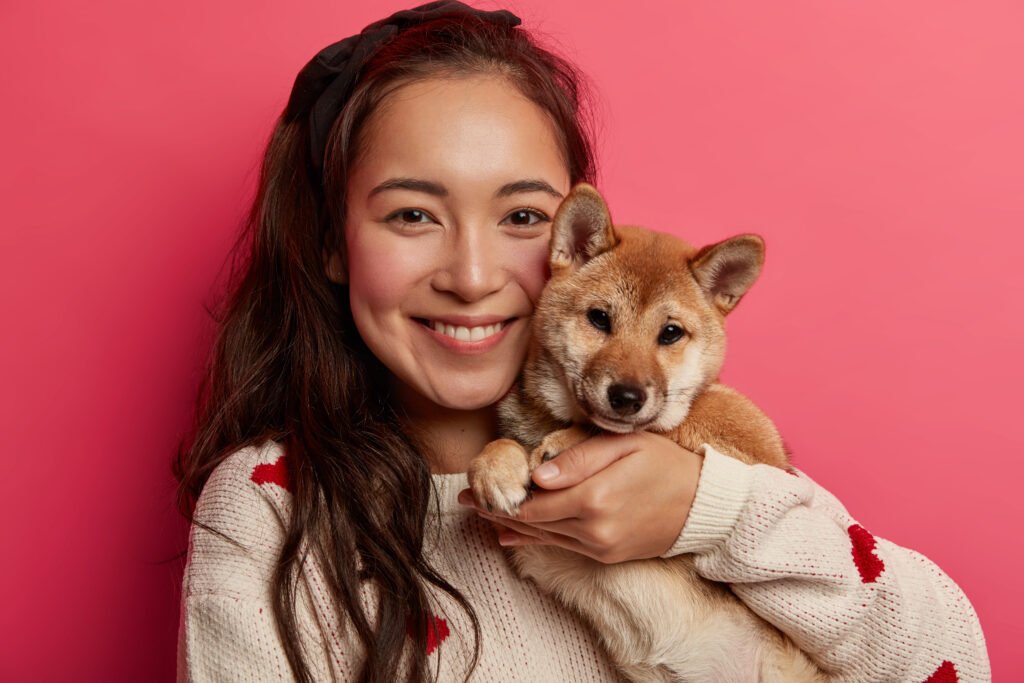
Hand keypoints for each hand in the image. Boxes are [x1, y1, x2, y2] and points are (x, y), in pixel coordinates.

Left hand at [457, 431, 704, 563]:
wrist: (704, 504)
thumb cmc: (664, 463)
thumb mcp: (623, 445)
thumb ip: (578, 457)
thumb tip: (536, 473)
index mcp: (592, 498)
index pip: (532, 501)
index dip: (499, 495)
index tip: (472, 484)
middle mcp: (592, 529)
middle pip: (531, 521)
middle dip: (496, 509)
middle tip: (464, 498)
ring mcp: (599, 547)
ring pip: (543, 536)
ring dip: (510, 525)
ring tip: (479, 513)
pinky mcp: (606, 556)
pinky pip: (561, 547)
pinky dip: (535, 538)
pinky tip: (511, 534)